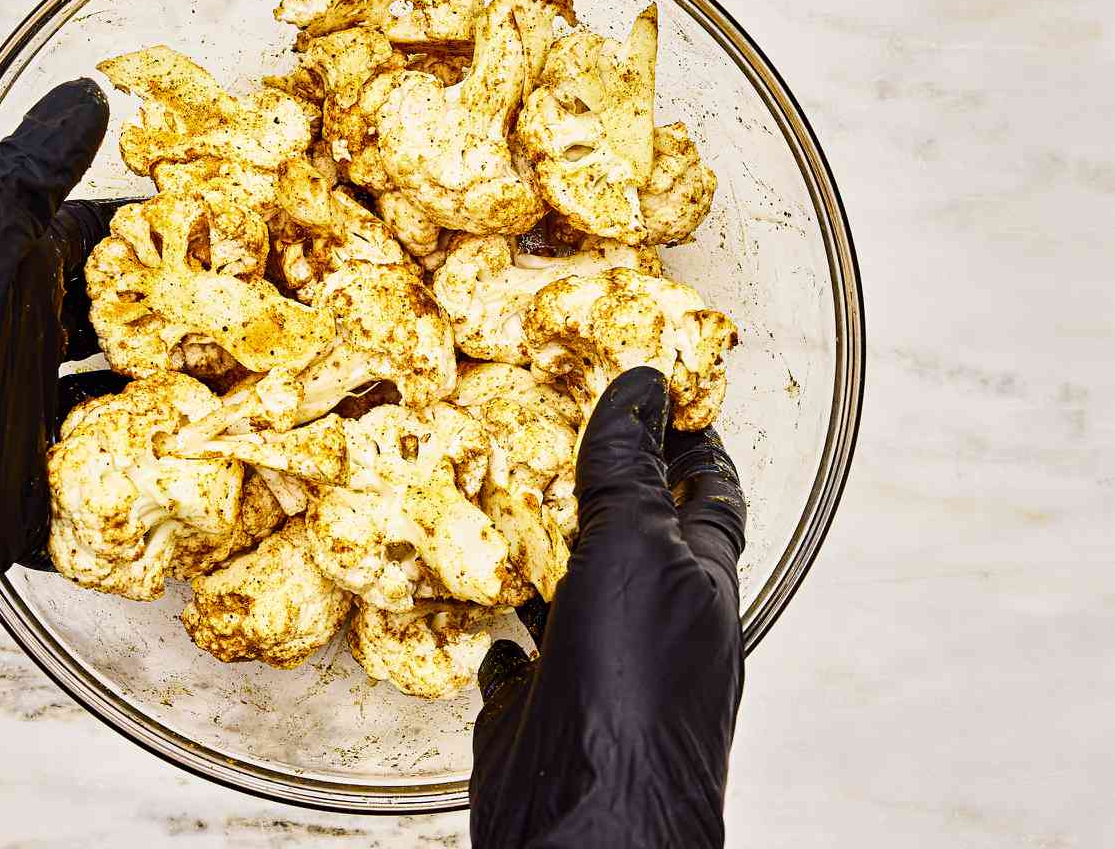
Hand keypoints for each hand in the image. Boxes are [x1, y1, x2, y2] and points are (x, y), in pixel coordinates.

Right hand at [470, 368, 745, 848]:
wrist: (586, 829)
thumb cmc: (635, 691)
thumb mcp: (636, 549)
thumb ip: (631, 472)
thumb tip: (642, 388)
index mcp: (700, 585)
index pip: (710, 496)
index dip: (693, 443)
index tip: (666, 394)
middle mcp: (654, 626)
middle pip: (636, 538)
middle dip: (605, 486)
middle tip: (560, 426)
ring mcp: (597, 672)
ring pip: (574, 593)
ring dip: (544, 551)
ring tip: (506, 496)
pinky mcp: (539, 712)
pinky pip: (521, 660)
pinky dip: (504, 632)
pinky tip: (484, 611)